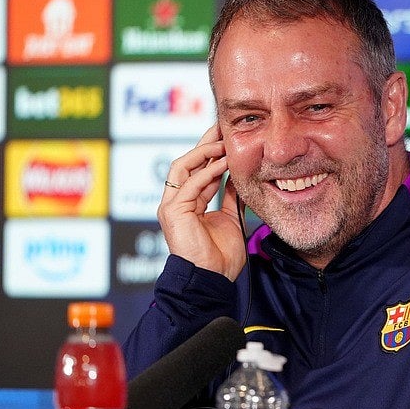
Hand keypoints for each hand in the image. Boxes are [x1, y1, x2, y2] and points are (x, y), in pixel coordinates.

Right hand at [157, 125, 247, 280]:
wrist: (211, 280)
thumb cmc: (220, 256)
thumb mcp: (230, 218)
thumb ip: (230, 197)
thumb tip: (239, 177)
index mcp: (187, 203)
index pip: (197, 170)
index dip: (211, 152)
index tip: (226, 136)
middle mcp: (175, 202)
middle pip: (187, 163)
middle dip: (205, 144)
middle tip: (222, 128)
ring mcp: (171, 206)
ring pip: (182, 168)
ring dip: (204, 153)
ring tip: (223, 142)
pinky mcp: (172, 212)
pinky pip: (189, 185)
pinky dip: (207, 172)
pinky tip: (224, 164)